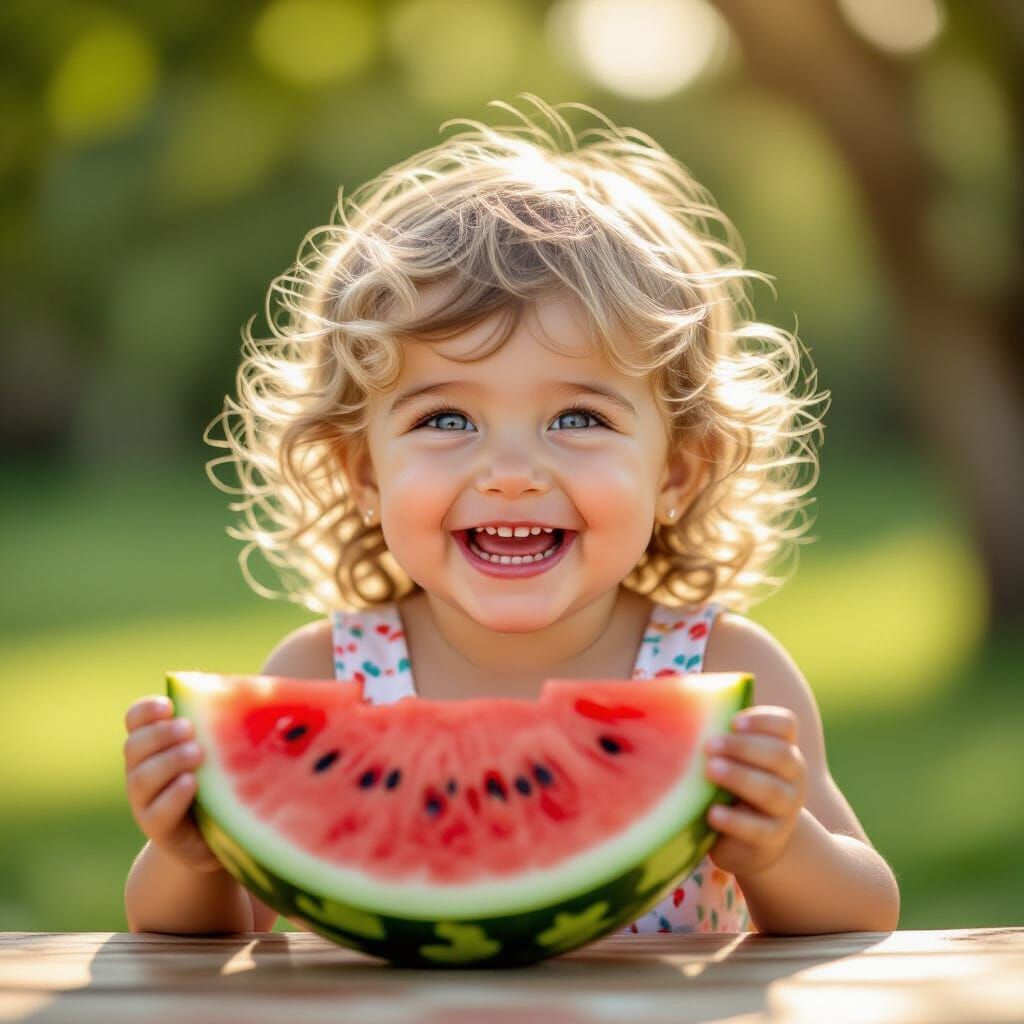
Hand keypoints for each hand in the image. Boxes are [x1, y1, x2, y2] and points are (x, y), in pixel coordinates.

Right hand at [123, 696, 221, 872]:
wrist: (214, 835)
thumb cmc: (218, 779)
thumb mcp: (218, 748)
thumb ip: (218, 721)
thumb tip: (241, 689)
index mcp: (153, 744)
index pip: (135, 720)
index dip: (146, 710)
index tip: (168, 705)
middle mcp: (141, 770)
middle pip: (134, 746)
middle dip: (161, 734)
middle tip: (189, 728)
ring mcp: (145, 801)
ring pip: (142, 778)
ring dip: (169, 761)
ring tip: (197, 753)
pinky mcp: (158, 829)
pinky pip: (157, 812)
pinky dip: (173, 795)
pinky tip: (192, 782)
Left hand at [702, 705, 806, 877]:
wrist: (751, 841)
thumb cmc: (733, 787)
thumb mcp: (730, 761)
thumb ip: (717, 735)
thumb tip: (678, 700)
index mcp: (782, 748)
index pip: (785, 725)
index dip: (762, 720)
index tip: (733, 721)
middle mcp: (792, 775)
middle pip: (780, 755)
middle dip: (743, 747)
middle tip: (709, 745)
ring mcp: (787, 809)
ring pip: (772, 790)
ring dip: (740, 777)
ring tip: (710, 770)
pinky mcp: (772, 838)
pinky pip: (758, 829)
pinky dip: (735, 820)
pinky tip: (712, 813)